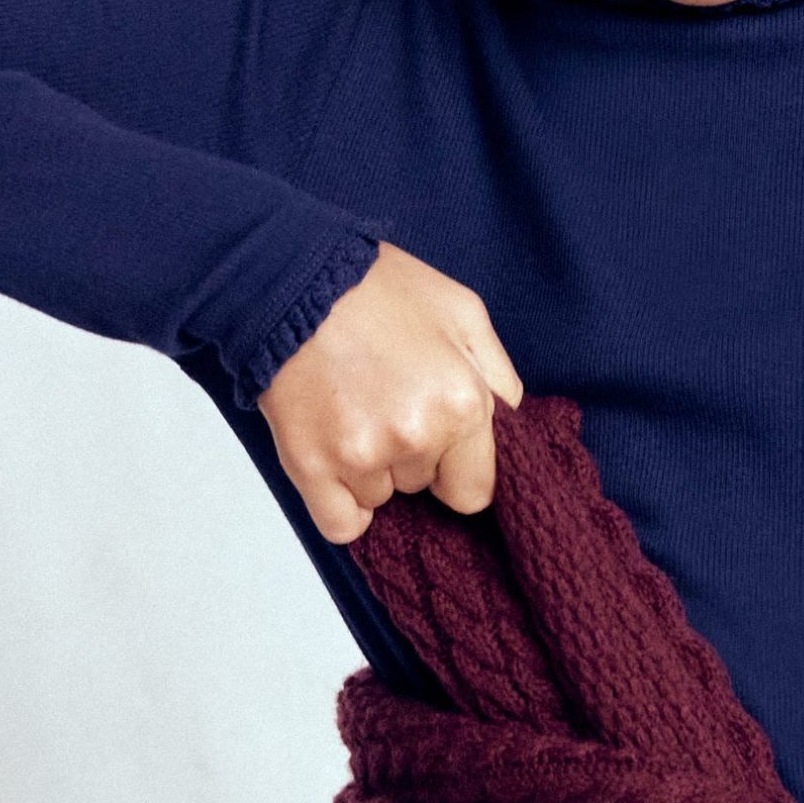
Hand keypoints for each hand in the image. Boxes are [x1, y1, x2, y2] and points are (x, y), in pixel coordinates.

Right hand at [256, 240, 524, 541]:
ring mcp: (360, 455)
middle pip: (424, 489)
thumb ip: (499, 379)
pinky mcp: (310, 465)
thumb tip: (513, 429)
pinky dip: (342, 505)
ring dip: (372, 471)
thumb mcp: (464, 314)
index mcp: (463, 404)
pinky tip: (337, 463)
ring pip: (381, 500)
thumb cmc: (377, 289)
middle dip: (413, 457)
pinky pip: (341, 525)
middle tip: (386, 404)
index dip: (457, 469)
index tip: (440, 445)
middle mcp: (415, 436)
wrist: (290, 277)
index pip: (474, 491)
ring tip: (353, 412)